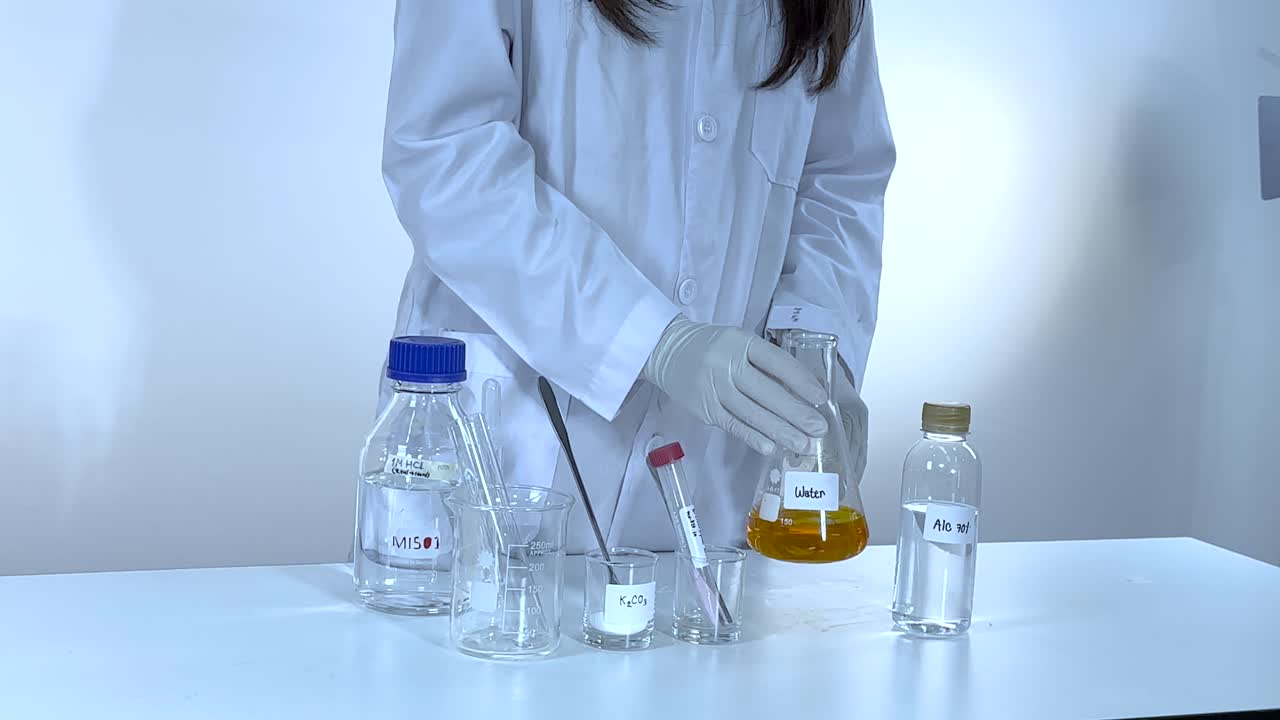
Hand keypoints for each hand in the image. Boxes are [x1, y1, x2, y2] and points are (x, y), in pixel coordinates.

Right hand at [643, 317, 827, 454]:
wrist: (667, 350)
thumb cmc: (714, 346)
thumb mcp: (740, 342)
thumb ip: (765, 364)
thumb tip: (802, 393)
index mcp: (741, 342)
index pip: (776, 362)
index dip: (801, 381)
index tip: (821, 399)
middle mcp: (726, 364)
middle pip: (766, 392)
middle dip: (796, 414)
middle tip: (819, 430)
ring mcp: (713, 388)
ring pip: (752, 414)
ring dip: (780, 431)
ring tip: (803, 444)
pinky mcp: (704, 409)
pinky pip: (733, 425)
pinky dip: (753, 437)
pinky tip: (772, 447)